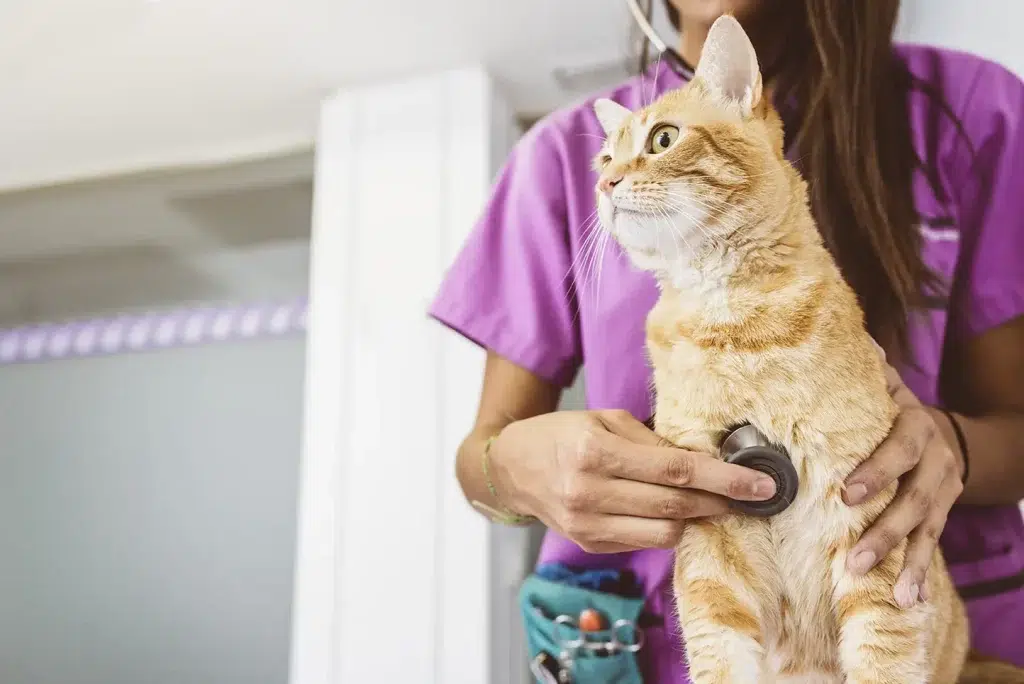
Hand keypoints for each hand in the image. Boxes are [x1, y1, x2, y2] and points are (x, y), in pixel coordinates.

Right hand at [488, 410, 777, 552]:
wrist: (512, 468)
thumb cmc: (561, 435)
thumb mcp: (604, 420)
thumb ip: (653, 442)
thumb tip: (705, 462)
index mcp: (594, 452)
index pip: (675, 470)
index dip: (724, 479)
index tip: (761, 485)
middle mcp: (589, 493)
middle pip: (675, 505)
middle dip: (721, 502)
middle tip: (751, 495)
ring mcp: (588, 525)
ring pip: (665, 532)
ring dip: (696, 518)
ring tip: (711, 502)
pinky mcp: (590, 544)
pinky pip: (645, 541)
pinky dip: (667, 527)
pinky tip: (675, 511)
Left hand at [842, 361, 963, 607]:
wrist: (948, 431)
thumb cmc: (893, 408)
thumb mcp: (885, 386)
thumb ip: (864, 370)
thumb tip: (835, 339)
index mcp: (916, 427)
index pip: (898, 449)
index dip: (876, 472)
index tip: (846, 494)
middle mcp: (936, 462)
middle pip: (915, 500)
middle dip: (886, 531)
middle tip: (855, 559)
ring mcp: (943, 492)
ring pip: (927, 530)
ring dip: (907, 562)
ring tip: (890, 592)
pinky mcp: (943, 515)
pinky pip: (933, 546)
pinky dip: (923, 574)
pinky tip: (912, 601)